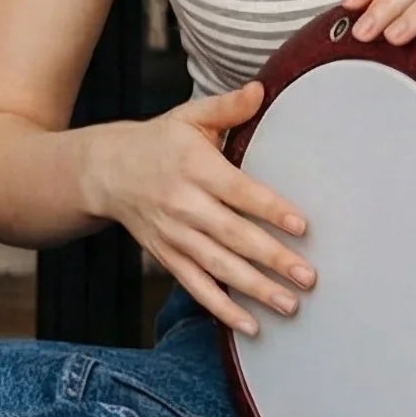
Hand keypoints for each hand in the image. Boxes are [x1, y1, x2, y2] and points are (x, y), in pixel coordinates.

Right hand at [82, 82, 314, 337]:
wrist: (106, 171)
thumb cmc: (159, 142)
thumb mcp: (189, 117)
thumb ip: (227, 107)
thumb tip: (261, 90)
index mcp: (195, 168)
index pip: (238, 191)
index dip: (269, 209)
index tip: (302, 225)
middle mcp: (184, 205)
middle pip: (233, 236)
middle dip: (272, 259)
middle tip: (309, 277)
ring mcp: (174, 236)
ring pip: (218, 268)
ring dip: (255, 289)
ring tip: (290, 304)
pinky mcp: (167, 257)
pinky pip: (196, 287)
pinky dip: (222, 309)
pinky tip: (252, 326)